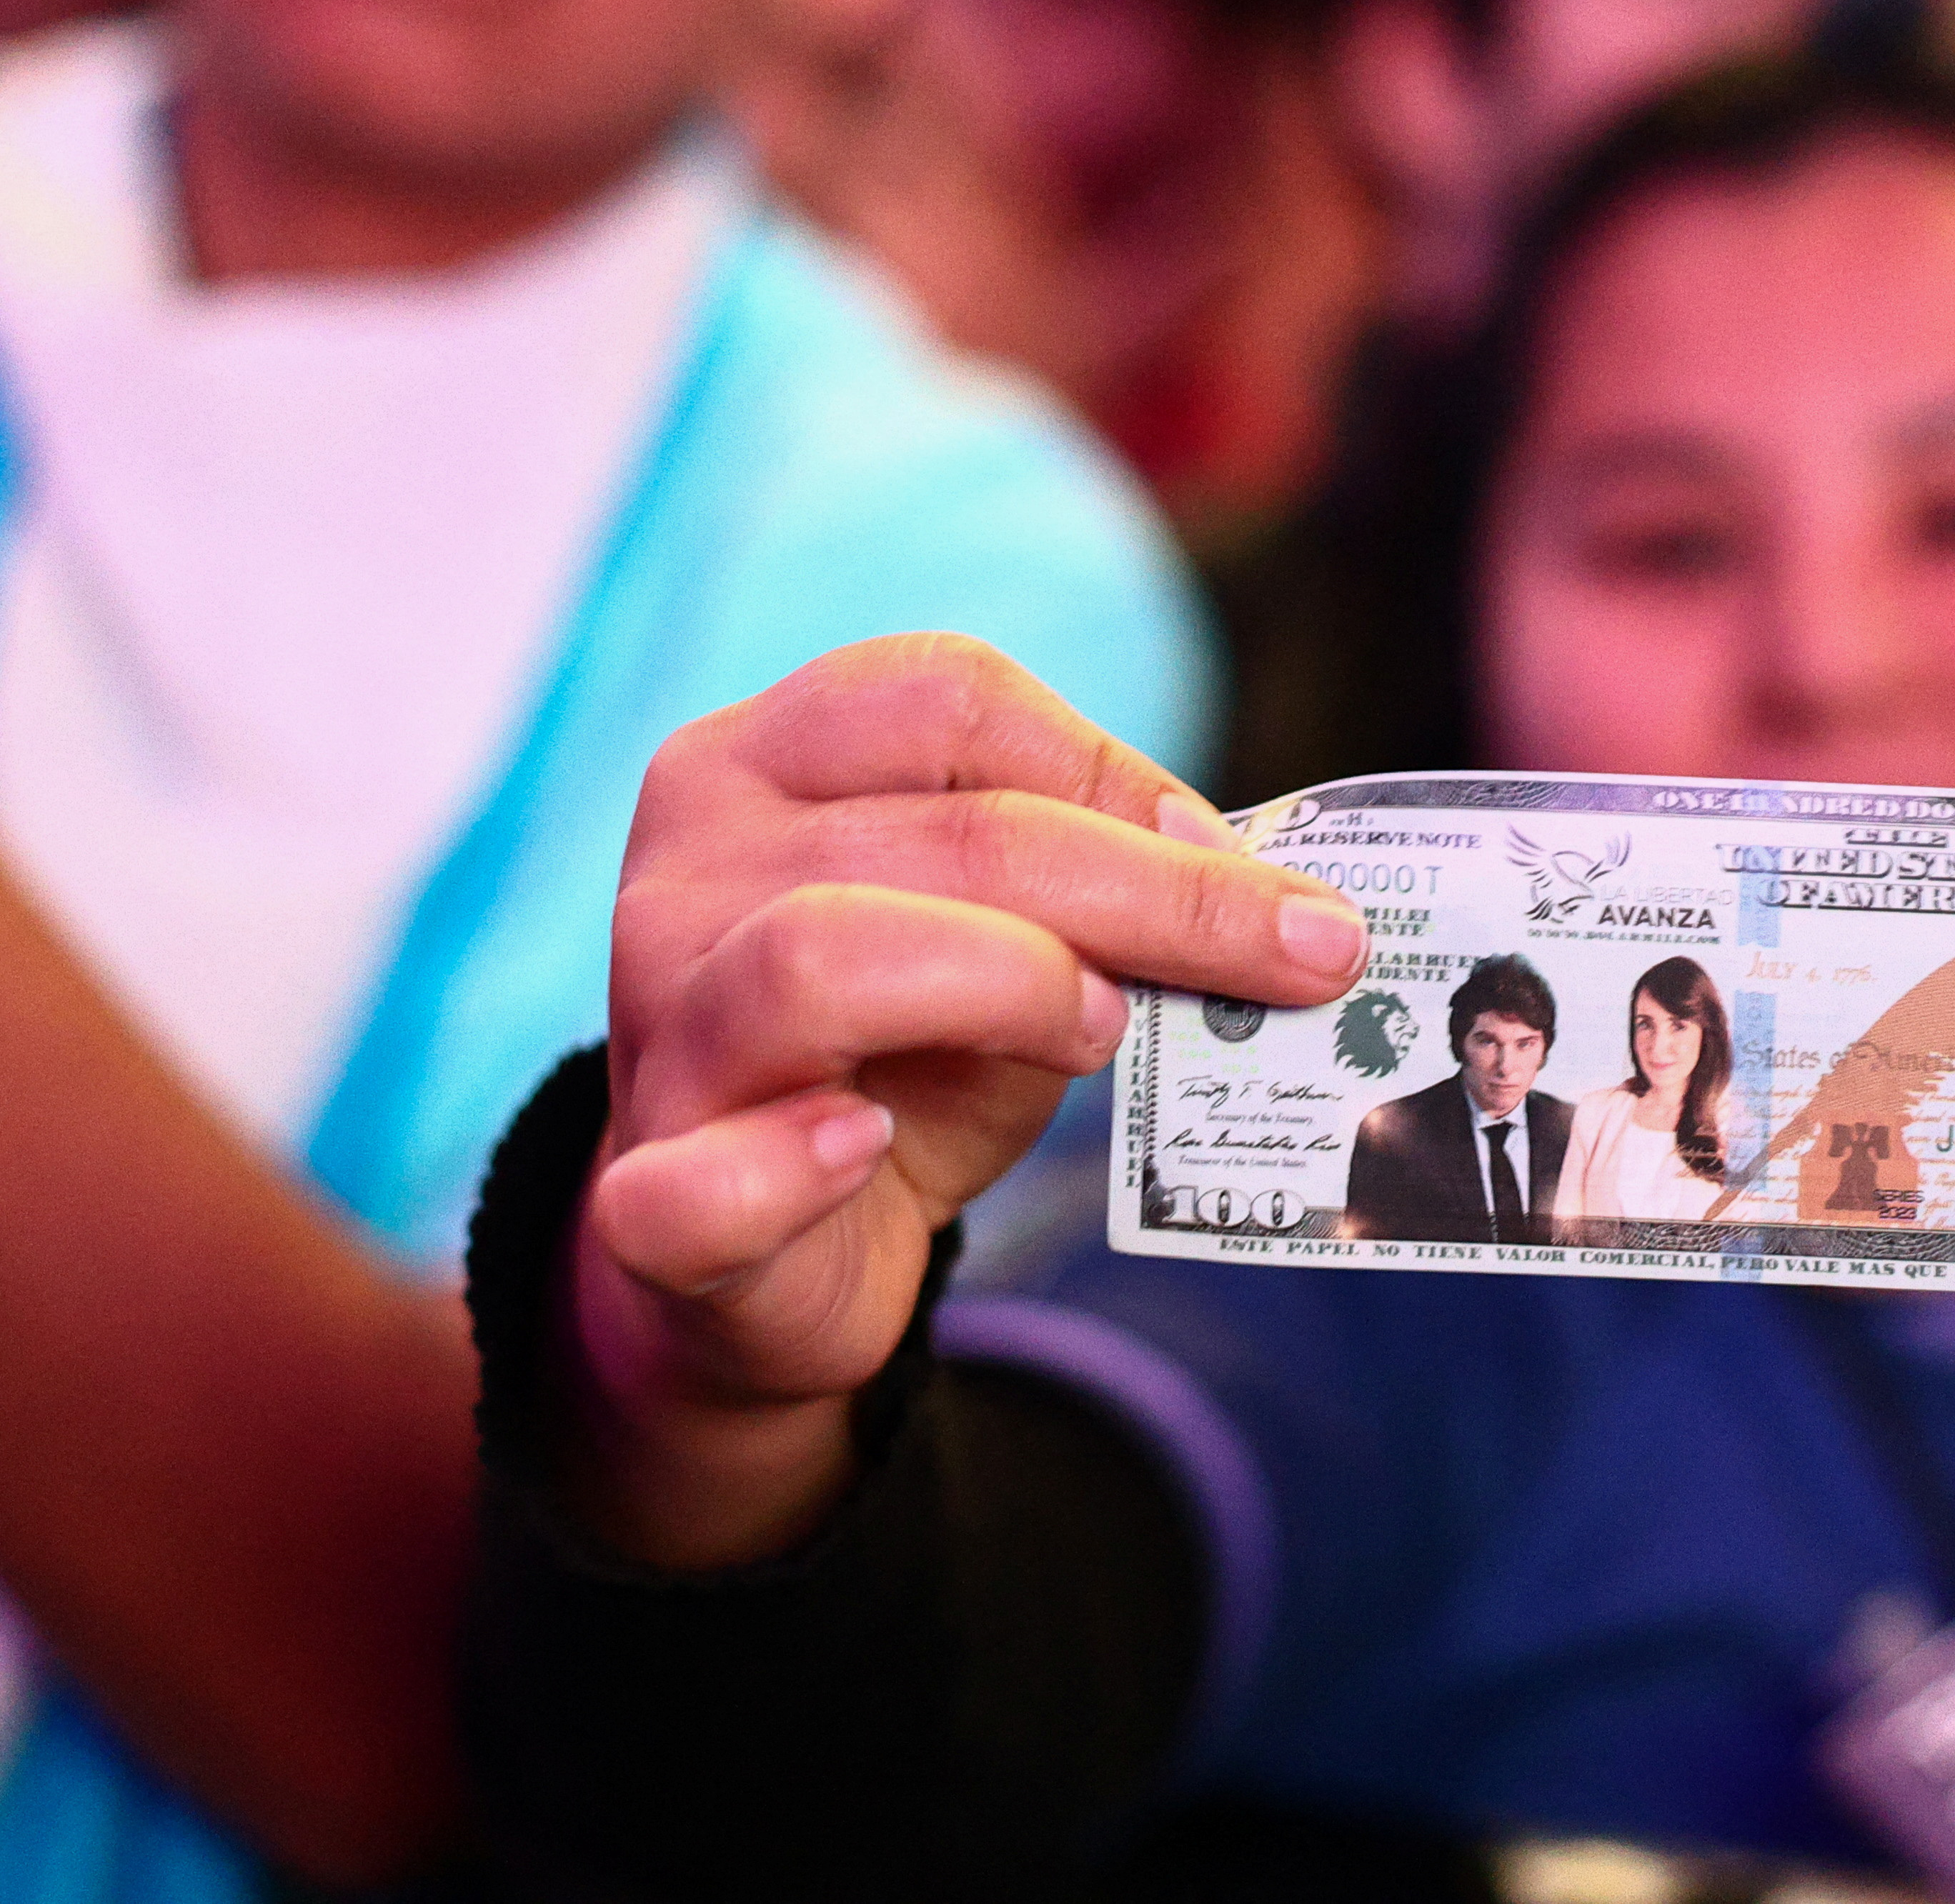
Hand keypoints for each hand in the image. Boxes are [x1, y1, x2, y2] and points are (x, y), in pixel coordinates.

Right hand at [568, 634, 1365, 1563]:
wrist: (766, 1257)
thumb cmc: (904, 1056)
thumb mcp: (1010, 936)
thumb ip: (1104, 887)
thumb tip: (1281, 897)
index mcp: (758, 760)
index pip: (949, 697)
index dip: (1115, 767)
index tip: (1237, 860)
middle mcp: (685, 871)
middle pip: (947, 828)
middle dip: (1159, 891)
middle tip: (1303, 955)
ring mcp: (660, 1034)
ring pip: (824, 955)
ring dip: (1008, 980)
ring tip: (1098, 1029)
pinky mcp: (651, 1202)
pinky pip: (699, 1181)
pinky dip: (790, 1165)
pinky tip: (867, 1148)